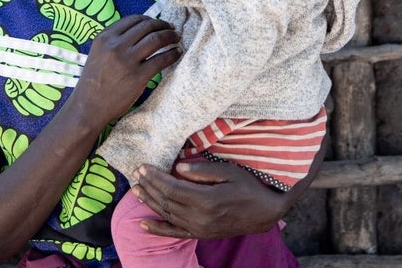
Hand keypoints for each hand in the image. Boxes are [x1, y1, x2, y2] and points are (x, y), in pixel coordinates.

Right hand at [71, 15, 179, 126]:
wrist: (87, 107)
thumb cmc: (94, 82)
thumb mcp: (98, 53)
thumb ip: (114, 42)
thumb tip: (141, 31)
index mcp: (104, 38)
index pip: (133, 20)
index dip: (150, 19)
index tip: (158, 23)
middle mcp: (115, 46)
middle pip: (147, 27)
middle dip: (163, 26)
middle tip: (172, 29)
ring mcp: (127, 61)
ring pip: (156, 39)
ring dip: (170, 36)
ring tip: (176, 38)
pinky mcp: (138, 76)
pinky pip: (162, 59)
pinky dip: (173, 54)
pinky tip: (177, 53)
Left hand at [133, 161, 285, 238]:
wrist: (265, 213)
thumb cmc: (250, 187)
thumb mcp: (231, 172)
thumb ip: (203, 171)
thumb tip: (178, 167)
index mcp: (206, 199)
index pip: (172, 188)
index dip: (155, 178)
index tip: (144, 167)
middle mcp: (199, 217)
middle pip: (166, 201)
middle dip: (149, 186)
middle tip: (137, 174)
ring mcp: (199, 228)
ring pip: (167, 214)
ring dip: (149, 202)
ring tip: (136, 190)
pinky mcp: (200, 234)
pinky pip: (174, 233)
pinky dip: (157, 229)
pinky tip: (143, 224)